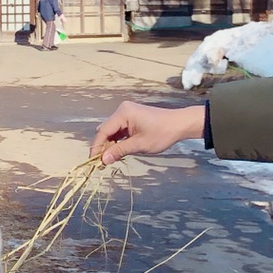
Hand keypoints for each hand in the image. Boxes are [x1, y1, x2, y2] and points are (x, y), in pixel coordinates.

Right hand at [90, 101, 204, 165]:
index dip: (96, 147)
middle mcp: (122, 110)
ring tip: (110, 159)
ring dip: (110, 144)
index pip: (103, 131)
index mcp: (123, 113)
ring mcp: (127, 113)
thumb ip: (119, 151)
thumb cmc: (162, 133)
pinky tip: (118, 151)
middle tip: (102, 163)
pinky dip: (117, 140)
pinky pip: (119, 129)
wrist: (179, 124)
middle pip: (105, 130)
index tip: (93, 161)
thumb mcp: (139, 145)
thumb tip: (102, 160)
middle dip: (102, 146)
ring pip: (111, 131)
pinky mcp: (131, 117)